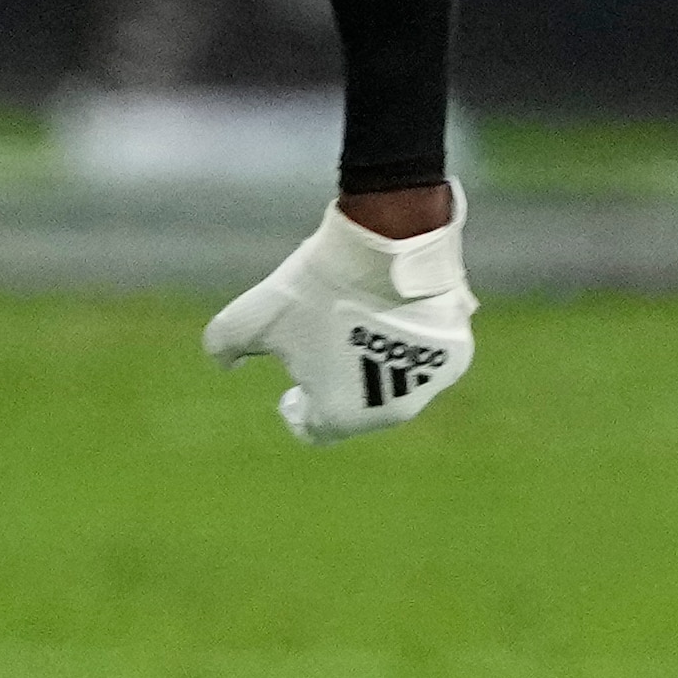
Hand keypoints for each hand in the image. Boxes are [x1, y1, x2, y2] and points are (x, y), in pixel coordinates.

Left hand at [202, 191, 474, 446]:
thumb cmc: (317, 289)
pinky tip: (389, 319)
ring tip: (354, 331)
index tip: (291, 396)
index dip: (297, 413)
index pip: (313, 429)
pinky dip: (406, 346)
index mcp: (340, 416)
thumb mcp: (252, 316)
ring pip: (393, 385)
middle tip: (321, 355)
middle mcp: (390, 414)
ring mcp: (428, 386)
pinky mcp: (454, 356)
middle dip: (335, 387)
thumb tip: (223, 364)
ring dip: (372, 367)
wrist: (386, 248)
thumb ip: (224, 344)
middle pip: (356, 409)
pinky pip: (424, 359)